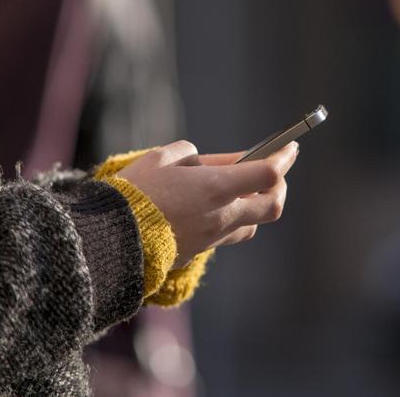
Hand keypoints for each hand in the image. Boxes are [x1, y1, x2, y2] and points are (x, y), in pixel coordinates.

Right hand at [117, 140, 296, 266]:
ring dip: (256, 206)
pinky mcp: (200, 252)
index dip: (283, 158)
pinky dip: (232, 220)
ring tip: (244, 189)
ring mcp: (213, 237)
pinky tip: (218, 208)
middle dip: (279, 186)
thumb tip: (213, 164)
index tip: (289, 146)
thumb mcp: (162, 159)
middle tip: (275, 171)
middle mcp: (222, 215)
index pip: (268, 173)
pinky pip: (228, 235)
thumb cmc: (133, 192)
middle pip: (272, 205)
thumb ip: (193, 155)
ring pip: (253, 224)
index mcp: (216, 187)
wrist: (110, 239)